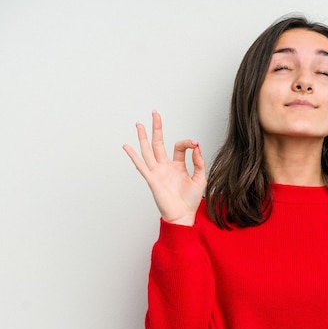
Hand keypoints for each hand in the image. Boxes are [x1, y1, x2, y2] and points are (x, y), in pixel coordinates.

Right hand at [123, 111, 206, 225]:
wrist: (183, 215)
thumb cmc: (191, 200)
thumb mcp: (200, 178)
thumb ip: (199, 162)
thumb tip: (197, 147)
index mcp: (178, 166)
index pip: (180, 147)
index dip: (188, 143)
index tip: (195, 144)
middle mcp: (165, 166)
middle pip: (158, 143)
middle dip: (157, 128)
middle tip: (155, 113)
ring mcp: (157, 172)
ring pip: (148, 151)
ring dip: (143, 137)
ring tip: (139, 124)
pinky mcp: (152, 179)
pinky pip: (141, 166)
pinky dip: (134, 156)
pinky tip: (127, 146)